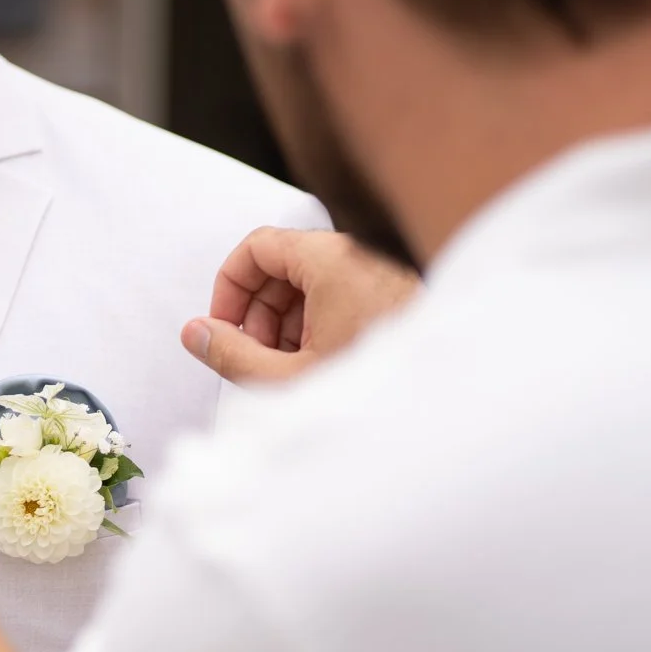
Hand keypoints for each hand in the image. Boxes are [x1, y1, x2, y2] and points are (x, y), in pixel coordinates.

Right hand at [181, 227, 420, 382]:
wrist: (455, 405)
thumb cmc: (378, 388)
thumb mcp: (288, 376)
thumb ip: (230, 353)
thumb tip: (195, 333)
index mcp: (330, 260)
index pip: (257, 246)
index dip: (229, 287)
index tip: (221, 326)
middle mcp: (359, 256)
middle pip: (283, 265)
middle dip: (259, 312)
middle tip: (254, 355)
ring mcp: (382, 274)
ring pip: (313, 283)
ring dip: (288, 323)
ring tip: (291, 369)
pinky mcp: (398, 295)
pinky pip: (343, 296)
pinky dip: (320, 324)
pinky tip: (323, 366)